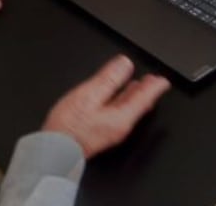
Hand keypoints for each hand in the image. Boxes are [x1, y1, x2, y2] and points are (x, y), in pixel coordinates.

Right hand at [42, 55, 169, 158]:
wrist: (53, 151)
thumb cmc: (68, 128)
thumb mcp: (89, 96)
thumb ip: (108, 79)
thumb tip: (125, 65)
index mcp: (121, 118)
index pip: (145, 99)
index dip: (155, 87)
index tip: (162, 79)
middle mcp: (119, 126)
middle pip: (139, 105)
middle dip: (147, 91)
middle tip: (155, 80)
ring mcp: (110, 130)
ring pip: (129, 109)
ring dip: (135, 95)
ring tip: (140, 85)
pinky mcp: (101, 131)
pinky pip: (119, 113)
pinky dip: (123, 101)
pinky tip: (118, 97)